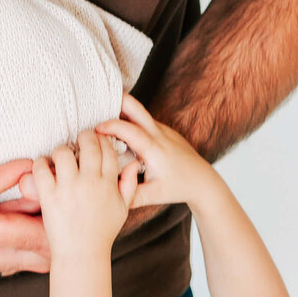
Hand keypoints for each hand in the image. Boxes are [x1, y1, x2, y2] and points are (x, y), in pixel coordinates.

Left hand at [33, 129, 139, 260]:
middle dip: (83, 137)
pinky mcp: (49, 196)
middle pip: (88, 144)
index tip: (96, 141)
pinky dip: (40, 163)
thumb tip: (133, 163)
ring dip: (61, 151)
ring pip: (63, 152)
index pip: (108, 149)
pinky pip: (41, 168)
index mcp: (108, 184)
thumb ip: (129, 184)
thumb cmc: (102, 232)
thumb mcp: (122, 209)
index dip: (102, 140)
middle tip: (78, 142)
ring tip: (61, 158)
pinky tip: (44, 168)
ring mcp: (68, 188)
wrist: (82, 254)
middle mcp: (90, 183)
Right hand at [98, 94, 216, 208]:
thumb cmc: (178, 187)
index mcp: (154, 149)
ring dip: (121, 110)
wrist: (203, 181)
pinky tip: (119, 130)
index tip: (94, 129)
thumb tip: (107, 193)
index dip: (110, 126)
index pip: (128, 129)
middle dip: (116, 101)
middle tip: (96, 106)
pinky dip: (129, 120)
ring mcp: (163, 129)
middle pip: (135, 107)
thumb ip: (130, 196)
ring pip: (139, 111)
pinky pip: (144, 119)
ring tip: (102, 118)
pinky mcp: (164, 130)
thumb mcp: (153, 196)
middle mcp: (159, 134)